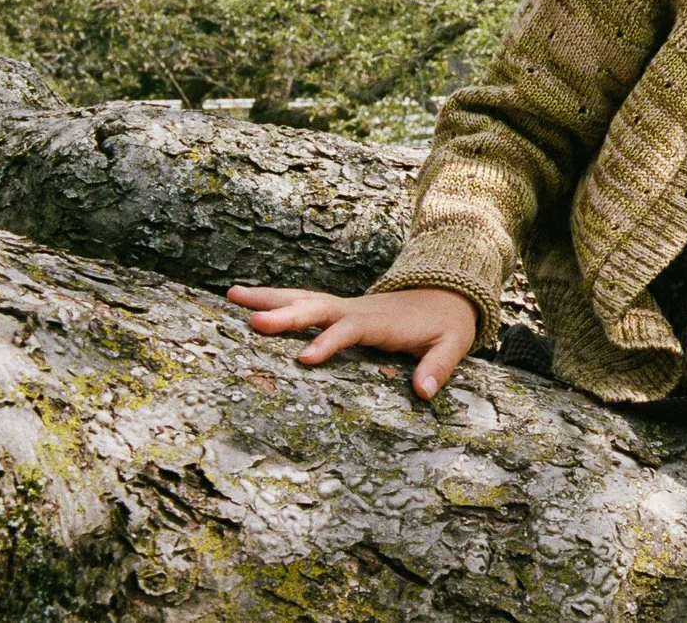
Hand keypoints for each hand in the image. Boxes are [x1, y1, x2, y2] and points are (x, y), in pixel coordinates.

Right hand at [228, 284, 479, 399]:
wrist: (448, 294)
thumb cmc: (448, 324)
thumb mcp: (453, 345)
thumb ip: (439, 367)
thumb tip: (424, 392)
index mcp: (383, 321)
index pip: (352, 330)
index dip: (329, 342)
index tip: (304, 359)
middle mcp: (358, 309)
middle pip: (318, 309)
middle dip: (287, 316)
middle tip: (253, 322)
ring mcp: (346, 306)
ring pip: (304, 298)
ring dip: (269, 298)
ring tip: (232, 296)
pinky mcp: (338, 308)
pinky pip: (303, 301)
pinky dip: (275, 299)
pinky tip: (246, 301)